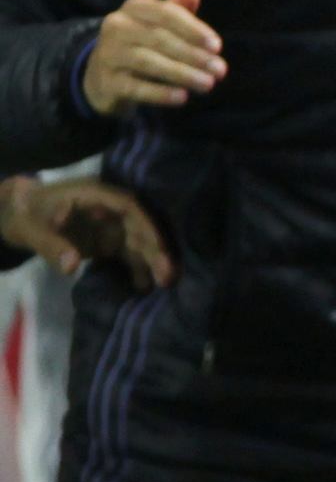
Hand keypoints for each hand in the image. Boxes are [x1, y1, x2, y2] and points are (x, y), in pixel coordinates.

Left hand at [0, 172, 171, 286]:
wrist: (21, 215)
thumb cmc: (25, 215)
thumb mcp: (30, 228)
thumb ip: (50, 245)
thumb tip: (73, 266)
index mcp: (92, 195)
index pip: (127, 206)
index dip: (145, 224)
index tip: (157, 245)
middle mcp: (108, 209)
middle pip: (138, 227)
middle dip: (154, 249)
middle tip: (168, 274)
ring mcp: (110, 226)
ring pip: (138, 243)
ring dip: (151, 261)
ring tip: (166, 283)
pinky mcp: (109, 241)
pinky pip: (128, 255)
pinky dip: (137, 269)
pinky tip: (144, 286)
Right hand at [79, 0, 220, 111]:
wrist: (104, 76)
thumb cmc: (143, 44)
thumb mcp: (159, 25)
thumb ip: (178, 11)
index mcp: (134, 7)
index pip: (165, 13)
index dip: (192, 29)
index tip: (217, 47)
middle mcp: (116, 26)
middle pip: (159, 38)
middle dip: (193, 55)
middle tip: (220, 70)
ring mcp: (108, 53)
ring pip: (147, 62)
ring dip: (182, 73)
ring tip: (208, 84)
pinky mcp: (107, 81)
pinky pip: (135, 87)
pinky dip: (160, 93)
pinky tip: (183, 97)